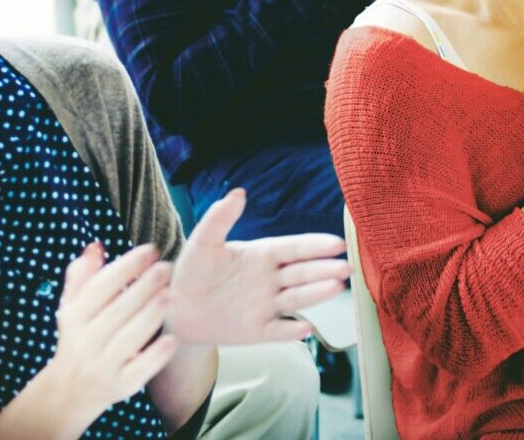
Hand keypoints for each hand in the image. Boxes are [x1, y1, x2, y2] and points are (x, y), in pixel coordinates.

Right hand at [46, 243, 177, 416]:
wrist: (72, 389)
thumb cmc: (81, 336)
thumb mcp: (74, 307)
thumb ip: (83, 276)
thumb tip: (95, 247)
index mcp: (75, 317)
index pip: (100, 287)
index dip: (126, 266)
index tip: (150, 250)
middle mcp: (87, 341)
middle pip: (118, 310)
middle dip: (144, 286)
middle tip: (167, 267)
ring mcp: (103, 364)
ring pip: (130, 337)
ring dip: (151, 314)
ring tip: (170, 294)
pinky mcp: (121, 385)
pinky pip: (141, 368)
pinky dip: (157, 354)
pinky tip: (171, 337)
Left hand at [166, 188, 350, 345]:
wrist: (178, 310)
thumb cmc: (192, 272)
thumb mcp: (203, 241)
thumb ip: (219, 218)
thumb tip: (238, 192)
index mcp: (262, 255)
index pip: (294, 248)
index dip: (315, 246)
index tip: (337, 243)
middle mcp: (271, 280)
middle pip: (303, 273)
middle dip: (325, 269)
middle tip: (346, 267)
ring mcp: (267, 305)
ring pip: (297, 298)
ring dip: (317, 293)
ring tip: (336, 287)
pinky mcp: (258, 331)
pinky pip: (278, 330)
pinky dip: (292, 330)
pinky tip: (305, 327)